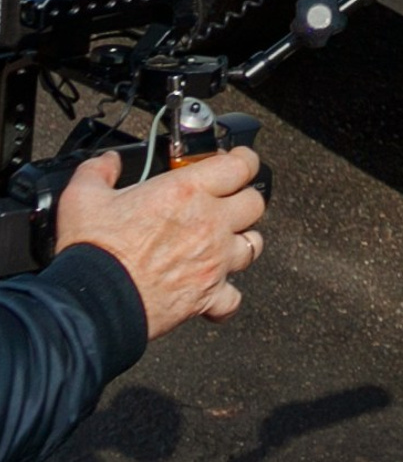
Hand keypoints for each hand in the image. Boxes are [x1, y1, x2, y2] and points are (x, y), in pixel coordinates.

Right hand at [53, 148, 265, 336]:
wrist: (89, 307)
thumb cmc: (93, 254)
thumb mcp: (83, 199)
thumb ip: (99, 172)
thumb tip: (107, 162)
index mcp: (187, 192)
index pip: (242, 164)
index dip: (243, 160)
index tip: (237, 162)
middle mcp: (210, 224)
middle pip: (254, 203)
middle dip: (243, 200)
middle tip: (226, 203)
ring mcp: (213, 261)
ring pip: (253, 245)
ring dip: (241, 243)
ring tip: (224, 243)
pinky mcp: (206, 297)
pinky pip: (233, 299)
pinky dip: (226, 297)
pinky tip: (213, 291)